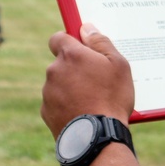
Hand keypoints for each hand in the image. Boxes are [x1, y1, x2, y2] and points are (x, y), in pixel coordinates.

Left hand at [41, 23, 134, 138]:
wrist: (97, 138)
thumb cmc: (111, 98)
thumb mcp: (118, 65)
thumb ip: (100, 42)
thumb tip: (86, 28)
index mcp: (70, 55)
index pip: (57, 38)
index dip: (68, 40)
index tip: (80, 48)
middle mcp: (54, 71)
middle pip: (61, 63)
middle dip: (75, 68)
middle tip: (95, 80)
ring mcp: (48, 93)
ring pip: (59, 83)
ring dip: (71, 87)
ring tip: (92, 101)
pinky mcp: (46, 112)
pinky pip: (56, 102)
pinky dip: (66, 105)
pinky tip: (83, 113)